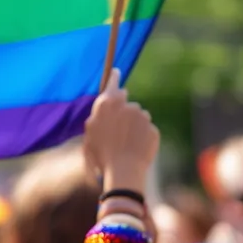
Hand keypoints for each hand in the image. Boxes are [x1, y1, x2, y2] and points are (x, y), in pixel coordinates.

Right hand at [84, 69, 158, 191]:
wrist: (123, 170)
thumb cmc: (101, 154)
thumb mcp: (89, 134)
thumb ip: (98, 117)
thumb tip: (106, 109)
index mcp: (107, 104)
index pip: (112, 83)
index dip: (113, 78)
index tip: (116, 72)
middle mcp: (126, 106)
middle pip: (126, 103)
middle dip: (123, 112)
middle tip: (116, 130)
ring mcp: (142, 117)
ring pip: (138, 117)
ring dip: (133, 126)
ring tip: (124, 144)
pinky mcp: (152, 129)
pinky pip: (146, 130)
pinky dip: (141, 137)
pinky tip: (134, 149)